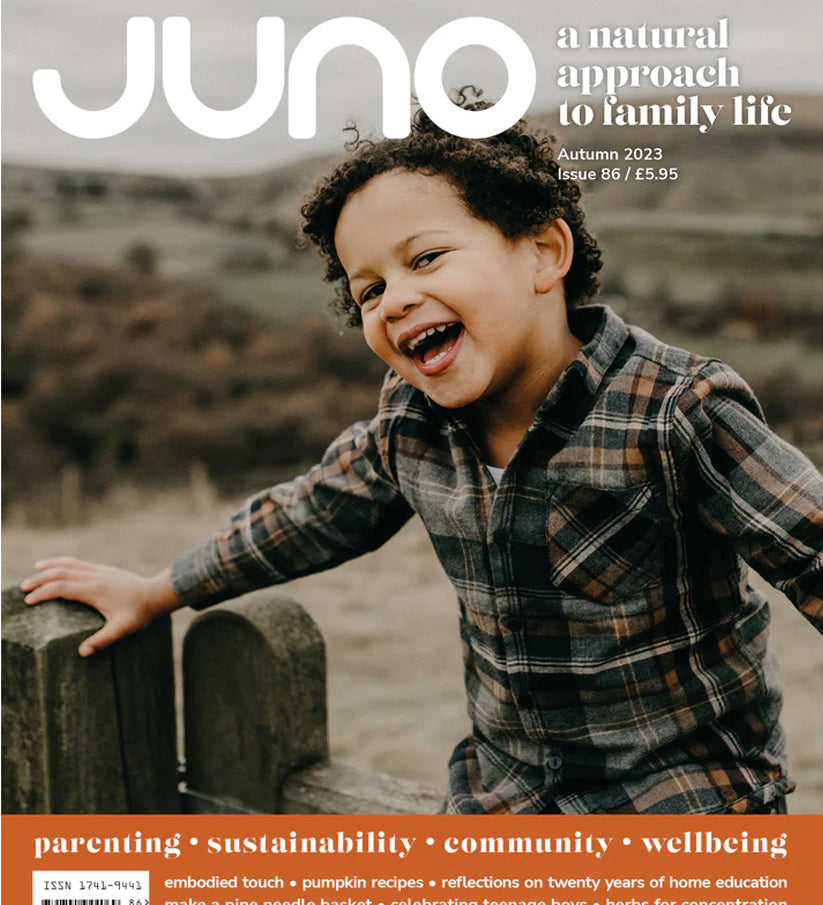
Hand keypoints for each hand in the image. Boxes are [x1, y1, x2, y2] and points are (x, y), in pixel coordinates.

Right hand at [20, 557, 181, 656]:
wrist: (157, 593)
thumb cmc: (140, 613)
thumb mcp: (122, 629)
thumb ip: (102, 640)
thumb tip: (82, 653)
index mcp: (95, 590)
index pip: (62, 588)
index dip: (43, 593)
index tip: (30, 601)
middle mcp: (95, 577)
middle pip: (61, 573)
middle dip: (40, 579)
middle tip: (24, 588)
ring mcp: (100, 571)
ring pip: (70, 563)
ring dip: (51, 566)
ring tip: (36, 568)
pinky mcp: (105, 570)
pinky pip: (80, 563)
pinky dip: (65, 563)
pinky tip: (60, 566)